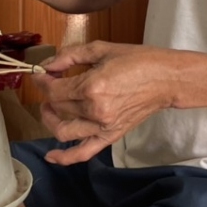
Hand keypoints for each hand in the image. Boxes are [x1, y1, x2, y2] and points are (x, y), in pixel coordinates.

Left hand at [33, 41, 174, 164]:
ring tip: (49, 108)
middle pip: (57, 107)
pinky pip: (84, 153)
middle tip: (49, 82)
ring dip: (50, 120)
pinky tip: (51, 157)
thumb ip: (71, 55)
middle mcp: (94, 110)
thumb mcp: (102, 49)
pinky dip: (65, 157)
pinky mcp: (110, 136)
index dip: (42, 80)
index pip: (54, 90)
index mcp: (92, 87)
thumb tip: (49, 64)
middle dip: (47, 94)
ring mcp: (102, 126)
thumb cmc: (137, 60)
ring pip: (64, 131)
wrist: (166, 79)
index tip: (40, 72)